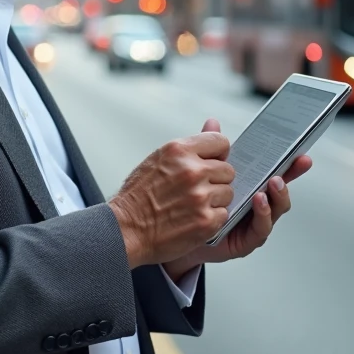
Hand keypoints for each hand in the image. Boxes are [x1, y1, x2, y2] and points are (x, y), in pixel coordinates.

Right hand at [108, 129, 234, 268]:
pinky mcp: (206, 220)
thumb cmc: (137, 196)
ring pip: (228, 193)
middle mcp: (192, 171)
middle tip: (197, 189)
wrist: (125, 229)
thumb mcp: (159, 158)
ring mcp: (200, 196)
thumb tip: (213, 123)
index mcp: (179, 150)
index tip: (213, 162)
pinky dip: (212, 219)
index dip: (218, 154)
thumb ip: (191, 145)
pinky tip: (193, 218)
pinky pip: (224, 214)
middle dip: (216, 180)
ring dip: (215, 200)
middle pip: (228, 170)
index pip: (220, 141)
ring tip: (192, 205)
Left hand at [162, 118, 311, 279]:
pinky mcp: (247, 241)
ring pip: (276, 209)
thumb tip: (213, 123)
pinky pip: (261, 229)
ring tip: (272, 183)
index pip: (274, 171)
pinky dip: (263, 214)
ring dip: (278, 195)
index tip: (300, 152)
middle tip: (290, 165)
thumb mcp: (202, 173)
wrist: (174, 235)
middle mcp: (257, 205)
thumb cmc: (192, 204)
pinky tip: (259, 201)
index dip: (289, 163)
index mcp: (250, 186)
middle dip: (289, 176)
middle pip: (280, 190)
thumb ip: (210, 150)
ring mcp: (254, 223)